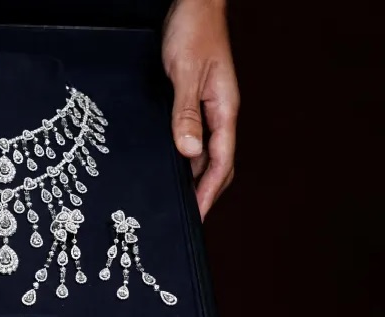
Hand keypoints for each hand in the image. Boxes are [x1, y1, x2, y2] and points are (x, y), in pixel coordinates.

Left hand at [162, 0, 239, 219]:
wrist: (194, 5)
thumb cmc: (193, 32)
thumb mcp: (185, 73)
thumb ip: (186, 112)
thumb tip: (188, 151)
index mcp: (224, 110)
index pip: (221, 162)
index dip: (209, 192)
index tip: (198, 217)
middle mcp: (220, 113)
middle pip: (218, 163)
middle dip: (205, 192)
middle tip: (188, 217)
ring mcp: (209, 108)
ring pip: (205, 152)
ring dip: (193, 176)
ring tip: (178, 199)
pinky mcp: (196, 102)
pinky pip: (193, 137)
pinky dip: (184, 156)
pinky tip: (170, 164)